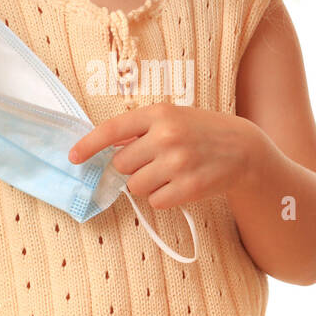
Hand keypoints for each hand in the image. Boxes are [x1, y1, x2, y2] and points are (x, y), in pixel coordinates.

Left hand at [67, 103, 256, 209]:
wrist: (243, 150)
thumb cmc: (201, 132)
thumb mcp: (172, 118)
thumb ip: (140, 130)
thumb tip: (105, 150)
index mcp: (159, 114)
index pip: (112, 130)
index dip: (88, 145)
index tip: (73, 157)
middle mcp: (166, 136)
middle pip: (121, 164)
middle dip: (132, 167)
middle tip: (155, 161)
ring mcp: (178, 163)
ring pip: (135, 186)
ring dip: (146, 184)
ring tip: (169, 173)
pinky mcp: (188, 187)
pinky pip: (155, 201)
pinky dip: (162, 197)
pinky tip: (180, 184)